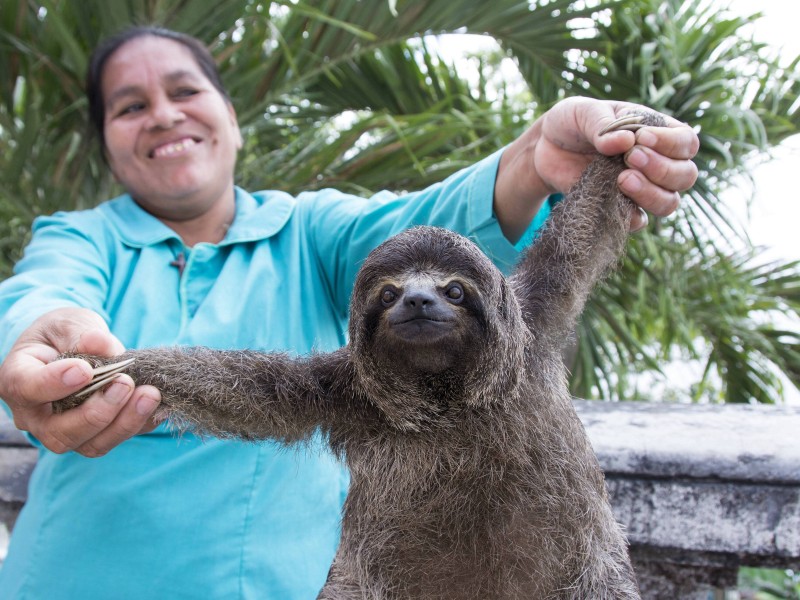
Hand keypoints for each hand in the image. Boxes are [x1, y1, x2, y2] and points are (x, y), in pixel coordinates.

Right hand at [0, 307, 160, 456]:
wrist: (75, 346)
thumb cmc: (64, 333)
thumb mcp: (69, 323)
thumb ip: (81, 333)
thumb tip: (99, 343)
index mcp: (19, 381)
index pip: (28, 390)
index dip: (54, 383)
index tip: (84, 370)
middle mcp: (37, 416)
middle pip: (61, 433)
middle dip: (97, 412)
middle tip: (124, 382)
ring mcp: (66, 431)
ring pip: (91, 444)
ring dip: (124, 422)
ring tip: (150, 394)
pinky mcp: (96, 435)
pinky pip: (118, 439)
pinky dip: (140, 424)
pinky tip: (157, 404)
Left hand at [494, 96, 699, 240]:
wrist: (547, 148)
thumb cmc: (572, 122)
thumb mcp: (583, 112)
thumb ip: (603, 124)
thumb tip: (625, 142)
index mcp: (657, 132)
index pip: (686, 142)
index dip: (671, 143)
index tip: (641, 138)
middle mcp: (657, 163)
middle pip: (685, 175)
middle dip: (663, 169)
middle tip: (630, 158)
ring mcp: (641, 188)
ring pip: (668, 202)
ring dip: (651, 194)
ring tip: (622, 180)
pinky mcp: (620, 208)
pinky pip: (638, 221)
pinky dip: (630, 216)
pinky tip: (613, 201)